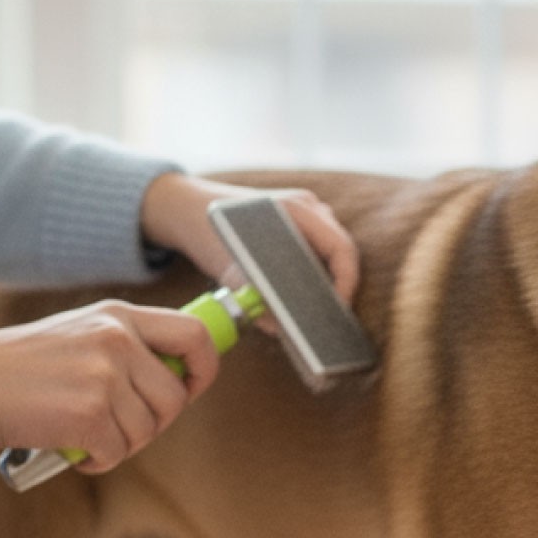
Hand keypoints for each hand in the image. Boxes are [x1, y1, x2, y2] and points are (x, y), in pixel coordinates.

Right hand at [0, 299, 221, 473]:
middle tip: (119, 429)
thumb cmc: (15, 368)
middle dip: (154, 424)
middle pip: (175, 397)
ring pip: (147, 430)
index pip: (196, 335)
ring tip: (85, 437)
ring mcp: (105, 376)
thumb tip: (173, 379)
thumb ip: (123, 346)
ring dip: (121, 445)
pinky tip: (73, 451)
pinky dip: (98, 461)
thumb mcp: (77, 333)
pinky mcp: (89, 414)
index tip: (188, 390)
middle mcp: (117, 340)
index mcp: (118, 316)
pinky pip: (119, 453)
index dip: (203, 370)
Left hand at [140, 173, 361, 326]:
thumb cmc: (210, 237)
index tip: (338, 311)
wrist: (191, 210)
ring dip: (330, 280)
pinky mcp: (302, 223)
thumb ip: (258, 303)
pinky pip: (320, 250)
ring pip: (333, 252)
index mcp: (295, 210)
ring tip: (322, 311)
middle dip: (339, 286)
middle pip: (342, 252)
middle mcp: (308, 206)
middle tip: (331, 319)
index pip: (341, 249)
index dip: (346, 283)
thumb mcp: (232, 275)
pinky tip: (308, 297)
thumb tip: (284, 331)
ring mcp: (308, 211)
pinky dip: (318, 272)